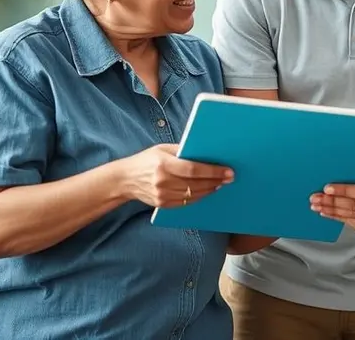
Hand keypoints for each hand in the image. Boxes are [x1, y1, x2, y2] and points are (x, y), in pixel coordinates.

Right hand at [118, 144, 233, 207]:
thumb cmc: (147, 160)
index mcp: (164, 164)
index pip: (194, 169)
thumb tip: (207, 152)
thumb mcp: (163, 149)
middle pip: (196, 184)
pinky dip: (199, 197)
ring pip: (194, 194)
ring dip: (210, 189)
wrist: (125, 179)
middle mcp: (163, 181)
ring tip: (221, 183)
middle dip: (216, 181)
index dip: (213, 171)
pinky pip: (187, 202)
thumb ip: (183, 151)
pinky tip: (207, 190)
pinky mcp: (163, 204)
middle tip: (230, 177)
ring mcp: (162, 195)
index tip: (228, 171)